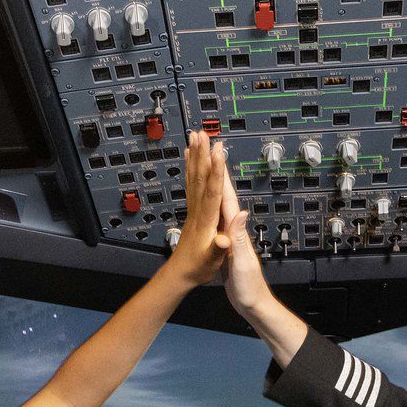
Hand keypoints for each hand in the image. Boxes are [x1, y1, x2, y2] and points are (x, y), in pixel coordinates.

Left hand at [164, 132, 233, 285]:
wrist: (180, 273)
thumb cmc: (197, 268)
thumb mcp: (212, 261)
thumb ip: (219, 249)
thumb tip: (226, 239)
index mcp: (206, 220)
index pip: (212, 190)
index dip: (216, 170)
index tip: (218, 150)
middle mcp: (198, 210)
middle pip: (200, 177)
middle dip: (202, 154)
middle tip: (202, 133)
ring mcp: (194, 209)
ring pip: (194, 177)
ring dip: (195, 156)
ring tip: (195, 137)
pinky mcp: (192, 211)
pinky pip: (191, 184)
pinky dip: (191, 168)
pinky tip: (189, 158)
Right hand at [216, 151, 274, 316]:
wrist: (252, 303)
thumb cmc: (249, 287)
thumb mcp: (241, 263)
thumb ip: (239, 239)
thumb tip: (240, 213)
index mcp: (236, 230)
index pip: (226, 198)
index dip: (220, 175)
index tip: (214, 153)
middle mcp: (233, 228)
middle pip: (222, 194)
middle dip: (214, 170)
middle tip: (207, 147)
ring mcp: (228, 234)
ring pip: (216, 202)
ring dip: (210, 182)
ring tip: (203, 164)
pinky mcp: (222, 242)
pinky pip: (212, 217)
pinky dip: (207, 204)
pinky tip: (203, 200)